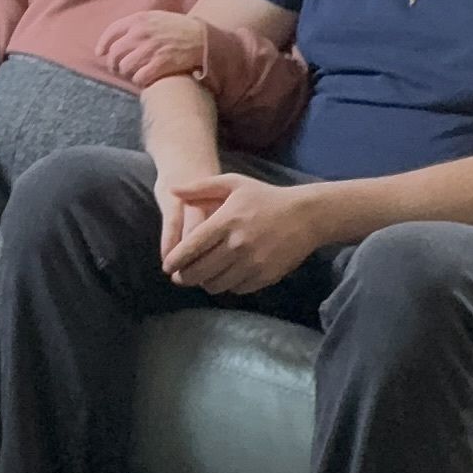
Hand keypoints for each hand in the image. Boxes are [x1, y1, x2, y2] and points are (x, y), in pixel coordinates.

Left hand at [98, 9, 206, 87]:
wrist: (201, 38)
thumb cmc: (179, 28)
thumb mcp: (157, 17)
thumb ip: (138, 24)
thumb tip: (120, 37)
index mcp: (139, 19)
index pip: (111, 31)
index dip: (103, 44)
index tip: (101, 53)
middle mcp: (141, 33)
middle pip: (115, 53)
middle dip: (114, 64)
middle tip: (118, 69)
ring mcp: (149, 49)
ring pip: (124, 68)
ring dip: (127, 74)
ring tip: (133, 74)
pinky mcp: (159, 64)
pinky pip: (139, 78)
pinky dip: (139, 81)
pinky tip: (144, 80)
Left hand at [162, 173, 332, 292]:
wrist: (306, 215)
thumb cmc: (265, 197)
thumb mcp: (234, 183)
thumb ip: (201, 187)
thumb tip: (172, 190)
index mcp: (226, 221)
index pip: (191, 247)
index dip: (175, 261)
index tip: (167, 266)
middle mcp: (237, 244)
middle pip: (200, 271)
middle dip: (185, 277)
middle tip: (180, 276)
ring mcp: (252, 262)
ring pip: (216, 285)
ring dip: (205, 283)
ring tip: (203, 276)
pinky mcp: (265, 276)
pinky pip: (236, 289)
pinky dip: (228, 286)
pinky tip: (226, 277)